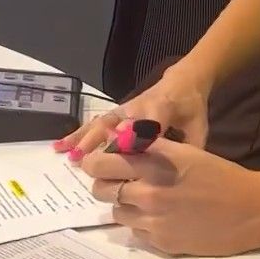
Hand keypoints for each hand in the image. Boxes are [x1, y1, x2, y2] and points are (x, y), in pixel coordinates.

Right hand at [54, 64, 209, 159]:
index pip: (148, 123)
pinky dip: (78, 134)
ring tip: (69, 157)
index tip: (125, 151)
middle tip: (88, 163)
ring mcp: (124, 109)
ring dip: (85, 140)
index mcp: (162, 108)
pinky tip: (61, 145)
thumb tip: (185, 176)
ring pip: (102, 124)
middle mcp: (138, 108)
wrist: (182, 82)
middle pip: (118, 125)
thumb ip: (191, 149)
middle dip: (103, 143)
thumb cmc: (190, 108)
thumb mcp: (199, 127)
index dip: (138, 135)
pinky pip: (95, 123)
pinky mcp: (116, 112)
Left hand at [77, 137, 259, 256]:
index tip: (97, 162)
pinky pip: (135, 231)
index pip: (103, 162)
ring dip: (123, 205)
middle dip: (105, 184)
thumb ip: (151, 149)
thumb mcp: (186, 152)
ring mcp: (153, 220)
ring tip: (143, 200)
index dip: (95, 161)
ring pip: (115, 212)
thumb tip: (119, 143)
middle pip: (102, 189)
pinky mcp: (161, 242)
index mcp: (155, 164)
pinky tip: (162, 217)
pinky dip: (141, 223)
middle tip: (119, 182)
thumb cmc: (222, 175)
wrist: (252, 210)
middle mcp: (149, 192)